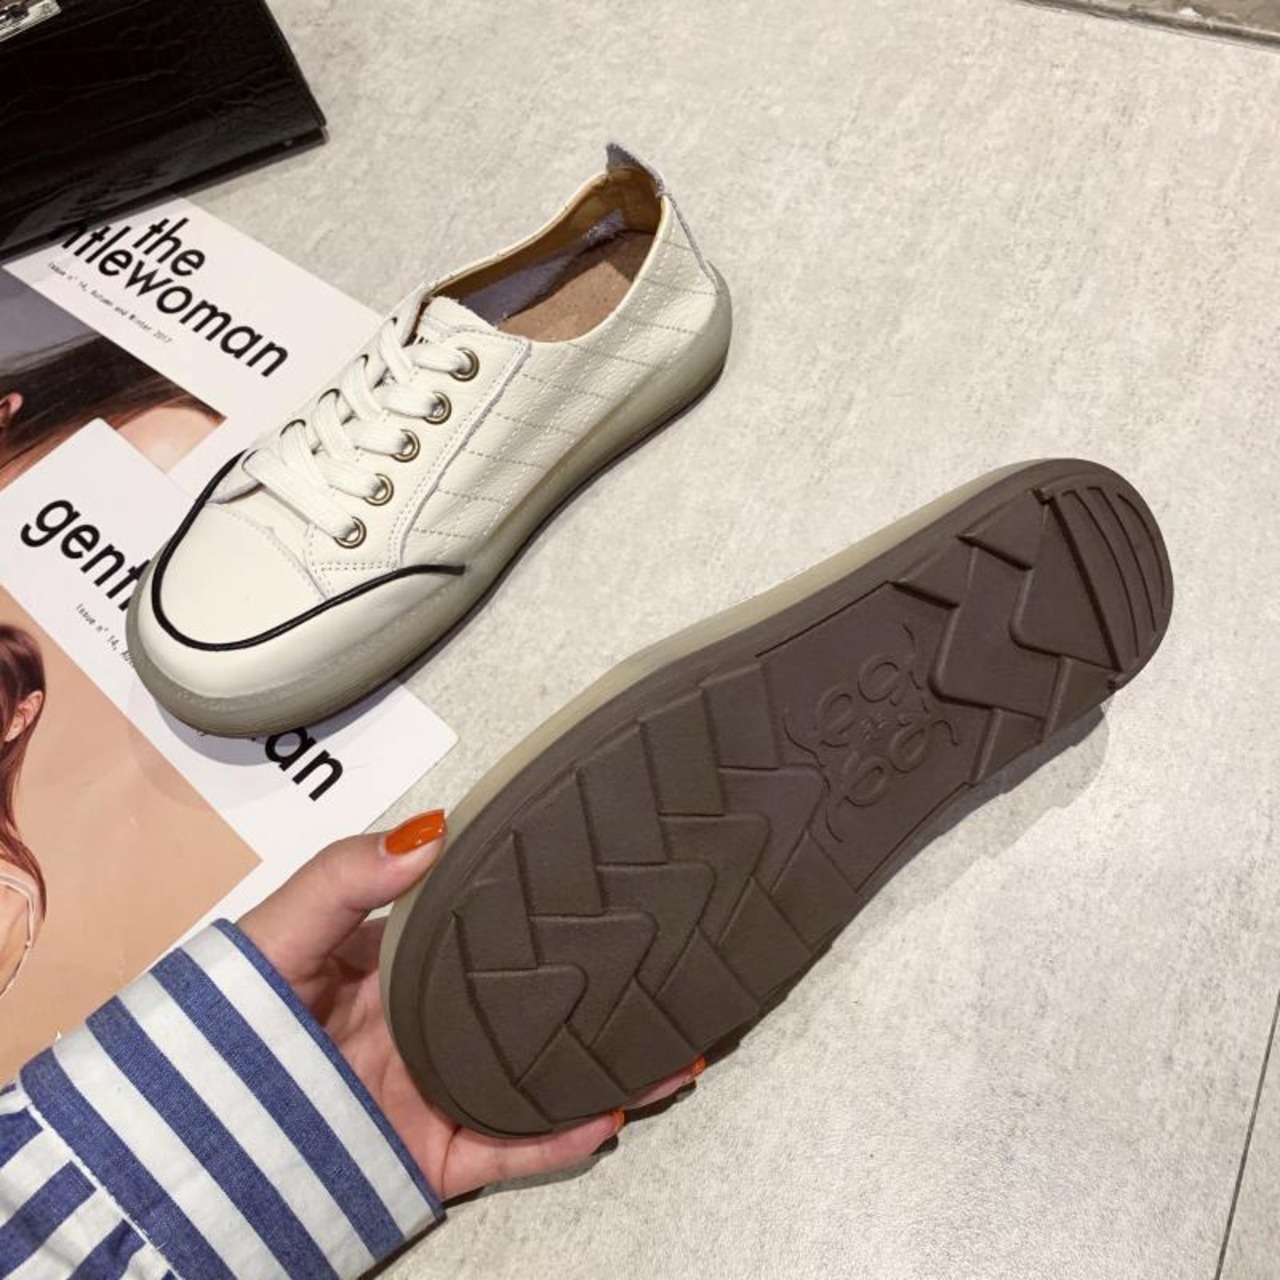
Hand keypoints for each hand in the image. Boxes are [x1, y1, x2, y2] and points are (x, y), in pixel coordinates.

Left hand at [239, 814, 700, 1199]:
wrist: (189, 1152)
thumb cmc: (225, 1031)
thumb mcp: (280, 934)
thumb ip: (347, 879)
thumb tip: (434, 831)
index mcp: (394, 966)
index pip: (478, 924)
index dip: (532, 904)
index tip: (590, 878)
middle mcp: (428, 1026)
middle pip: (525, 1001)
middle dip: (589, 984)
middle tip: (654, 955)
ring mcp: (438, 1091)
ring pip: (539, 1072)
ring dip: (602, 1060)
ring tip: (665, 1039)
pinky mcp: (436, 1155)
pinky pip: (514, 1146)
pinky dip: (564, 1135)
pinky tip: (613, 1107)